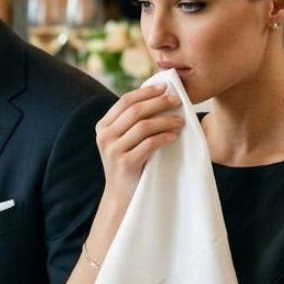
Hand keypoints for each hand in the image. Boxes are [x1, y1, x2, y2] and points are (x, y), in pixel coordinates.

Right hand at [96, 84, 183, 206]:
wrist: (121, 196)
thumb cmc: (129, 164)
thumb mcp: (123, 141)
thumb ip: (131, 122)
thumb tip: (157, 96)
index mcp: (103, 126)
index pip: (125, 101)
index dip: (146, 92)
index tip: (165, 87)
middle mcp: (105, 136)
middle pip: (135, 110)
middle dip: (159, 103)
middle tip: (177, 101)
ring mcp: (113, 150)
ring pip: (143, 126)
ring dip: (165, 121)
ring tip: (181, 122)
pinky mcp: (125, 163)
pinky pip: (149, 144)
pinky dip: (164, 137)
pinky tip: (174, 136)